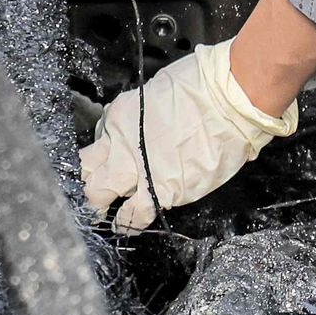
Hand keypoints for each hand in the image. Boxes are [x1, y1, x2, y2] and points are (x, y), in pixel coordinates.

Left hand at [81, 40, 297, 226]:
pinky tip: (125, 228)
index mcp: (122, 117)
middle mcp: (122, 144)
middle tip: (90, 192)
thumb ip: (154, 110)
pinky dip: (127, 224)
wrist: (230, 101)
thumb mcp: (163, 89)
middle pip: (86, 170)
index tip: (109, 156)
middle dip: (85, 182)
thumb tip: (161, 118)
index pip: (99, 137)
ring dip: (98, 206)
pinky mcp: (161, 190)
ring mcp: (137, 169)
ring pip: (99, 194)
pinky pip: (134, 215)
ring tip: (102, 215)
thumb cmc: (205, 86)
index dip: (103, 149)